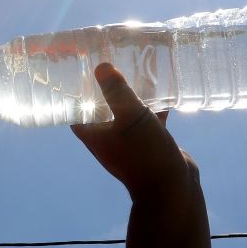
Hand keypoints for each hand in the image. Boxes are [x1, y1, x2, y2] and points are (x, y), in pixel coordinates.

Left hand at [72, 62, 200, 204]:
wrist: (172, 188)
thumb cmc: (145, 154)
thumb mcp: (130, 117)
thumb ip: (117, 92)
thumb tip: (101, 66)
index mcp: (93, 134)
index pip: (75, 108)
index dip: (74, 90)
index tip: (78, 68)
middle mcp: (107, 137)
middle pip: (101, 106)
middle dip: (105, 85)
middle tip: (110, 60)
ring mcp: (128, 140)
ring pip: (125, 110)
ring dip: (130, 93)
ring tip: (136, 68)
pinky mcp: (148, 140)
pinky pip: (147, 117)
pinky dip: (153, 104)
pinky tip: (163, 87)